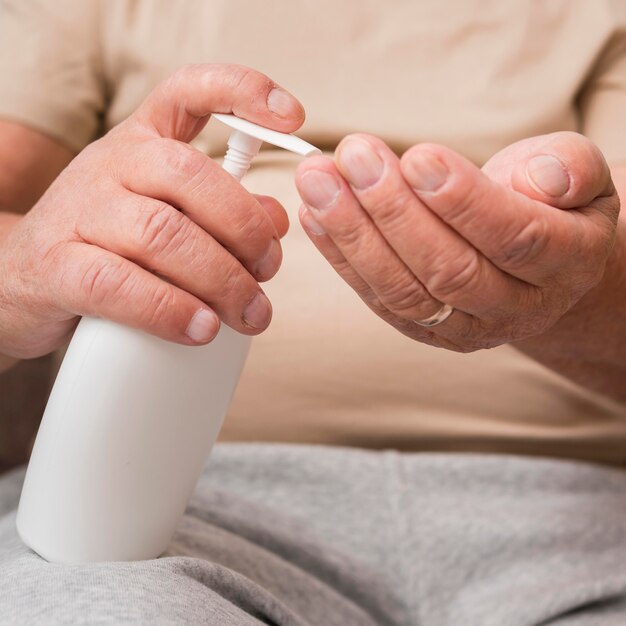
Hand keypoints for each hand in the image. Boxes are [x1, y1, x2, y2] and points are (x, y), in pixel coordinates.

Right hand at [0, 64, 303, 358]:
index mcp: (144, 142)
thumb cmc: (113, 246)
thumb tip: (275, 219)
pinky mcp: (58, 266)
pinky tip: (202, 328)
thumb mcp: (170, 215)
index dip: (242, 93)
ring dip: (221, 280)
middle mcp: (111, 164)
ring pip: (161, 234)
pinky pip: (119, 285)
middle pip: (190, 176)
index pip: (189, 92)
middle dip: (245, 229)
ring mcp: (79, 211)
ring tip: (249, 313)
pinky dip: (170, 310)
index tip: (292, 119)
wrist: (23, 279)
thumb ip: (224, 212)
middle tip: (268, 271)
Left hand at [295, 132, 618, 351]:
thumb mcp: (579, 174)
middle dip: (393, 211)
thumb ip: (570, 169)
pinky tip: (313, 213)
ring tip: (317, 180)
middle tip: (352, 157)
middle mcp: (516, 308)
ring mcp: (464, 328)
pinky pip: (377, 299)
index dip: (464, 201)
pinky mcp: (423, 330)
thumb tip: (543, 180)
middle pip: (448, 270)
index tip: (417, 156)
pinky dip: (341, 256)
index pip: (515, 238)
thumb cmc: (551, 204)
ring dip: (353, 234)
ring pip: (403, 291)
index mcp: (566, 264)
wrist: (535, 261)